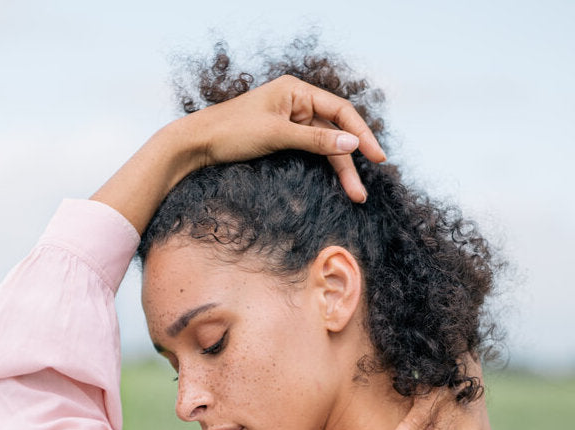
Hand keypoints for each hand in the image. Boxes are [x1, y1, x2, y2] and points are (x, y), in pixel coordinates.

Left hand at [189, 75, 386, 201]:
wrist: (197, 144)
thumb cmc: (232, 132)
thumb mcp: (278, 134)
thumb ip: (316, 139)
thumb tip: (352, 143)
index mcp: (296, 90)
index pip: (340, 110)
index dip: (361, 134)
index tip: (377, 157)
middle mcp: (296, 102)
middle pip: (334, 131)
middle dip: (350, 161)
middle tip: (362, 191)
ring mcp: (289, 121)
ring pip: (324, 145)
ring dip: (339, 170)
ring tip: (354, 195)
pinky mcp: (281, 138)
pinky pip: (310, 150)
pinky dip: (322, 165)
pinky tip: (335, 181)